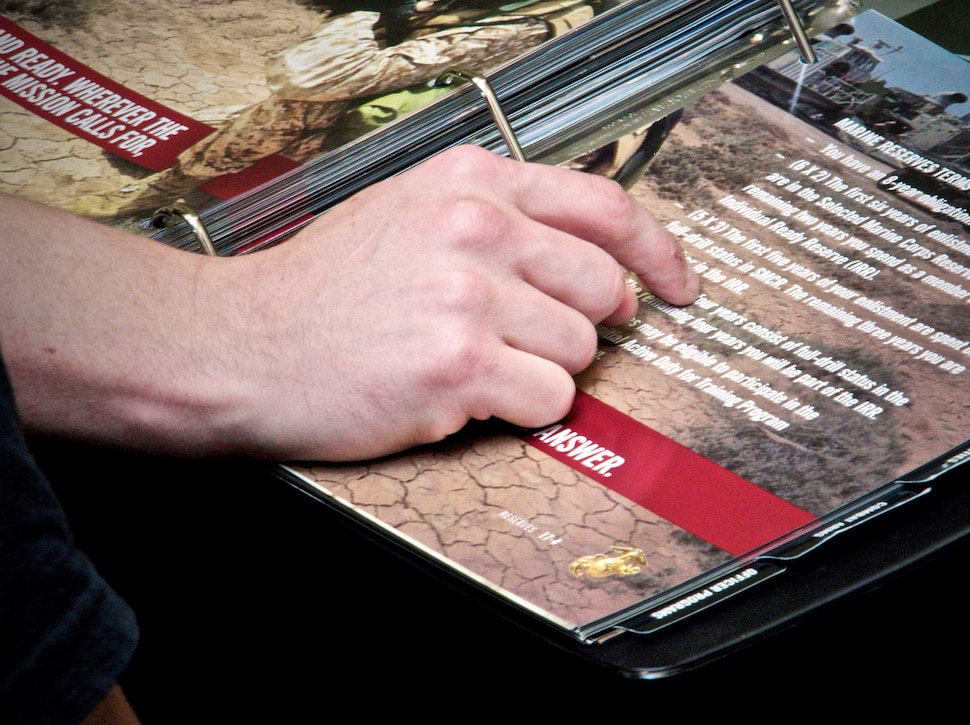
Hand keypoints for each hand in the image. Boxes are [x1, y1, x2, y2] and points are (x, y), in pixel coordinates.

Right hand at [0, 146, 696, 460]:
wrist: (244, 345)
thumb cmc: (325, 290)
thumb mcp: (410, 213)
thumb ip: (502, 221)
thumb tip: (597, 261)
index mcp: (471, 182)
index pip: (604, 205)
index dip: (656, 251)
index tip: (677, 284)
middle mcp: (477, 228)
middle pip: (601, 288)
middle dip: (576, 324)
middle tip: (529, 338)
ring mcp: (469, 295)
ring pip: (579, 351)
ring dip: (539, 370)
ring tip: (474, 364)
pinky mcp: (460, 365)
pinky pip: (550, 399)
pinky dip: (520, 408)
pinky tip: (465, 393)